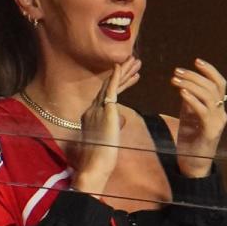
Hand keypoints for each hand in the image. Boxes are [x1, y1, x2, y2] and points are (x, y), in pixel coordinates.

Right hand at [70, 57, 140, 192]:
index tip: (131, 76)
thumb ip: (114, 126)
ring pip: (112, 85)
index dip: (120, 84)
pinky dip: (116, 76)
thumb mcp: (110, 138)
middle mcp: (92, 109)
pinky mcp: (105, 110)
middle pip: (109, 86)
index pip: (107, 95)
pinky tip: (120, 65)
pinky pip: (111, 89)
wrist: (95, 164)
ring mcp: (97, 108)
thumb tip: (121, 120)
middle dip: (123, 74)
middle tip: (133, 61)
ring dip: (124, 72)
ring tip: (134, 61)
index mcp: (91, 116)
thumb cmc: (102, 158)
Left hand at [170, 58, 226, 177]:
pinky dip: (192, 99)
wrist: (193, 166)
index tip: (196, 61)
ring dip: (191, 84)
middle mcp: (221, 114)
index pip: (220, 84)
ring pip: (208, 96)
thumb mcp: (189, 117)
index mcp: (218, 109)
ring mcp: (217, 123)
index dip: (210, 70)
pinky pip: (202, 111)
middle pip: (213, 87)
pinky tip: (181, 92)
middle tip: (178, 71)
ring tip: (176, 79)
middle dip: (194, 76)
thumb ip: (190, 102)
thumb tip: (184, 85)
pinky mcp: (210, 132)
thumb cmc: (191, 142)